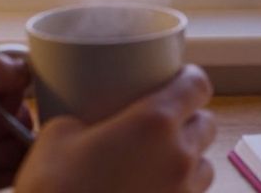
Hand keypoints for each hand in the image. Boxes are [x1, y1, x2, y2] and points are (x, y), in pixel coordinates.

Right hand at [14, 65, 216, 192]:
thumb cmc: (53, 189)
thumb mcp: (56, 136)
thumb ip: (83, 119)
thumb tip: (85, 124)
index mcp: (155, 122)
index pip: (197, 86)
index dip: (190, 79)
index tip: (179, 79)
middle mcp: (179, 156)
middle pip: (207, 125)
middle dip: (190, 119)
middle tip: (162, 122)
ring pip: (205, 166)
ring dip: (189, 159)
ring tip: (158, 162)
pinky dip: (177, 191)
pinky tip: (150, 191)